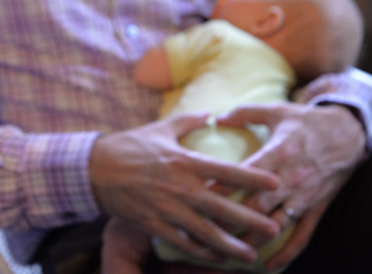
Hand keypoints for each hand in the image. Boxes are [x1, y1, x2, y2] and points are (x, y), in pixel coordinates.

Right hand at [90, 112, 281, 263]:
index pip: (227, 171)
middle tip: (275, 228)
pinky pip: (182, 243)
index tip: (277, 183)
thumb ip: (189, 121)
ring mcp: (167, 209)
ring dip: (231, 245)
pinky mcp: (153, 225)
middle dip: (251, 220)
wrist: (94, 169)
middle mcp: (179, 187)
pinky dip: (202, 253)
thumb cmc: (129, 146)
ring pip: (206, 233)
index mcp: (184, 161)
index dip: (254, 178)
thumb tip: (212, 112)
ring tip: (252, 254)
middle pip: (223, 208)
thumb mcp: (161, 128)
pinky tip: (218, 258)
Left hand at [217, 102, 366, 269]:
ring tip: (230, 252)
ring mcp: (304, 197)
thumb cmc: (306, 122)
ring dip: (253, 240)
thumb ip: (245, 112)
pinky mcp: (316, 208)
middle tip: (206, 230)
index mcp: (280, 152)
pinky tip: (269, 266)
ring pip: (276, 225)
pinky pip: (302, 236)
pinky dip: (287, 253)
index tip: (200, 196)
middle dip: (231, 220)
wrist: (348, 135)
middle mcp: (291, 178)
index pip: (247, 174)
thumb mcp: (276, 110)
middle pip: (258, 205)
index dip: (225, 186)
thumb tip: (215, 117)